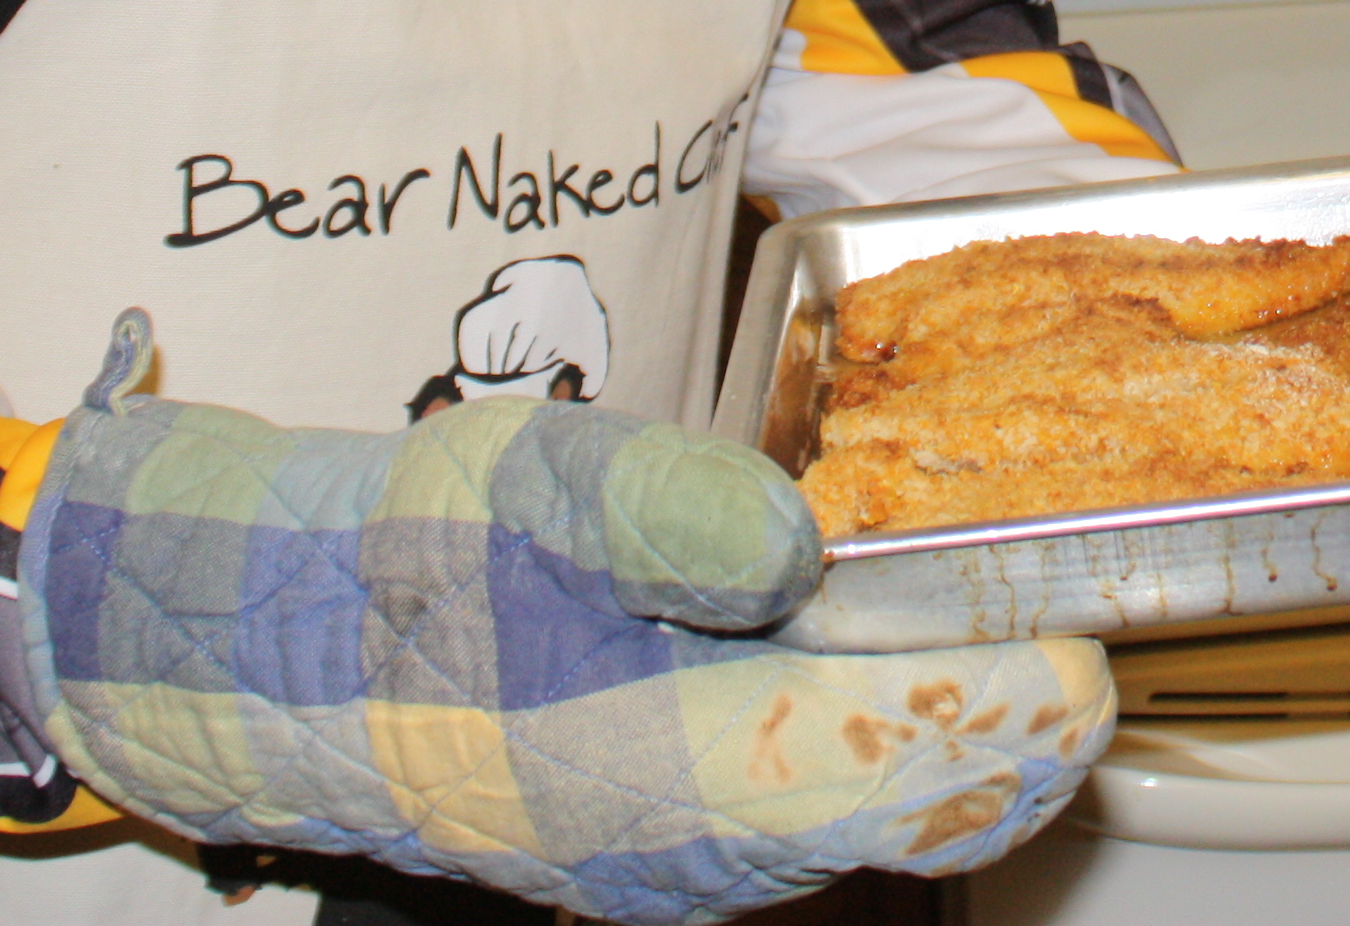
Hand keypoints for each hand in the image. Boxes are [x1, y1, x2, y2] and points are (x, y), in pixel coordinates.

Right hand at [17, 313, 1105, 922]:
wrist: (271, 654)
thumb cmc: (395, 573)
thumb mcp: (531, 489)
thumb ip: (675, 511)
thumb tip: (790, 541)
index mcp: (693, 776)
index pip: (922, 759)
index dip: (1021, 693)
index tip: (1078, 627)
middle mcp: (710, 852)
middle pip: (924, 800)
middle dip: (1006, 712)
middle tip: (1062, 613)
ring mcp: (690, 860)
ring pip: (875, 811)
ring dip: (946, 723)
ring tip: (992, 624)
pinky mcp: (668, 835)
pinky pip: (812, 802)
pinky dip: (871, 734)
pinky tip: (871, 652)